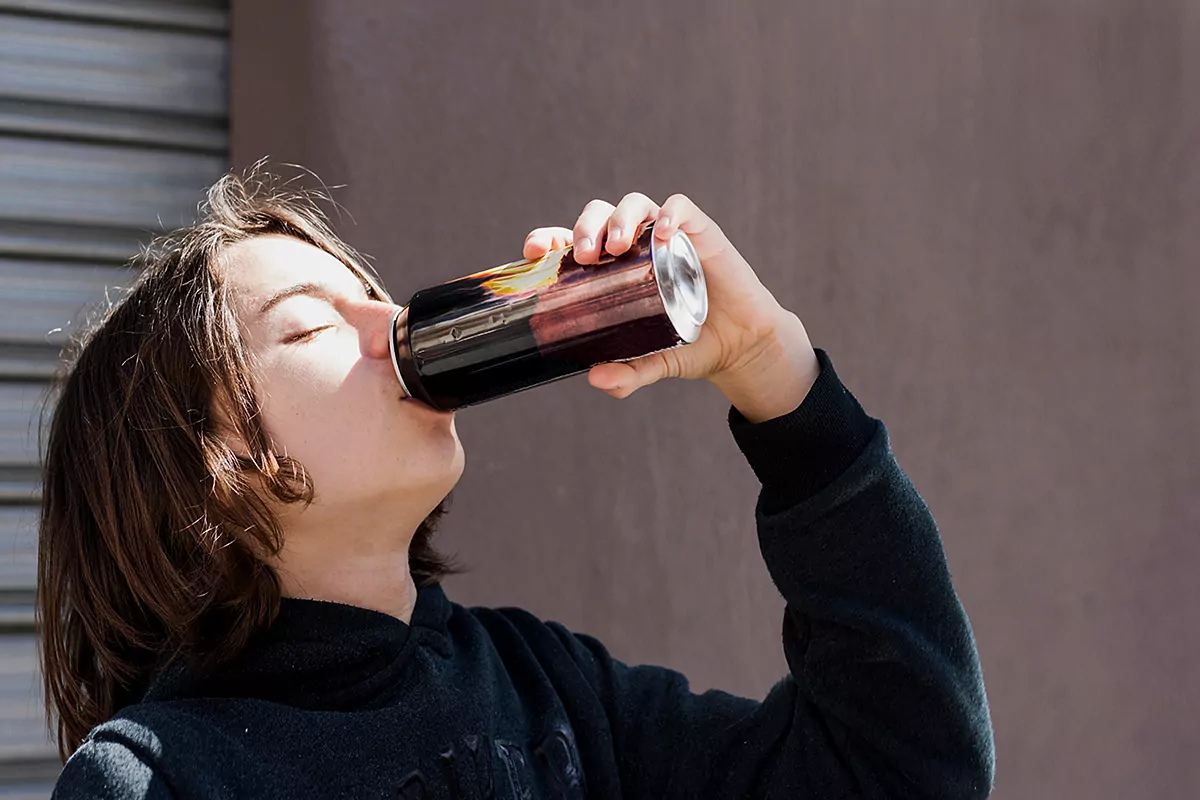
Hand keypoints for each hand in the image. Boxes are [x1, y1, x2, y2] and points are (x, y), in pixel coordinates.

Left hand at [524, 192, 819, 421]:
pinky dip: (670, 214)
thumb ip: (627, 374)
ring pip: (636, 204)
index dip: (548, 239)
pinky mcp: (700, 232)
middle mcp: (636, 245)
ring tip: (617, 246)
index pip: (571, 241)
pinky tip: (664, 235)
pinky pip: (682, 208)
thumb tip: (596, 379)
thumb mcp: (653, 363)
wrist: (738, 344)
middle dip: (586, 228)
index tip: (534, 251)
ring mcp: (666, 235)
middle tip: (584, 258)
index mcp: (611, 270)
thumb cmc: (688, 345)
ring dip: (621, 218)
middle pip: (600, 215)